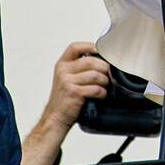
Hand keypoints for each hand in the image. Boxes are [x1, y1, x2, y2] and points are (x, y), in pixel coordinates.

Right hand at [21, 41, 109, 164]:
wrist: (56, 118)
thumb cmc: (65, 99)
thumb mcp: (67, 79)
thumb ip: (79, 68)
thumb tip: (103, 61)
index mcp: (62, 65)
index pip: (75, 47)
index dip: (89, 46)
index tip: (100, 51)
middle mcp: (63, 71)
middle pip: (90, 60)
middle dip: (104, 68)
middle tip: (108, 75)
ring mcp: (67, 82)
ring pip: (95, 75)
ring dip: (105, 81)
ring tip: (105, 86)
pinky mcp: (74, 93)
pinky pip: (95, 88)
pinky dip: (102, 92)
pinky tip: (101, 95)